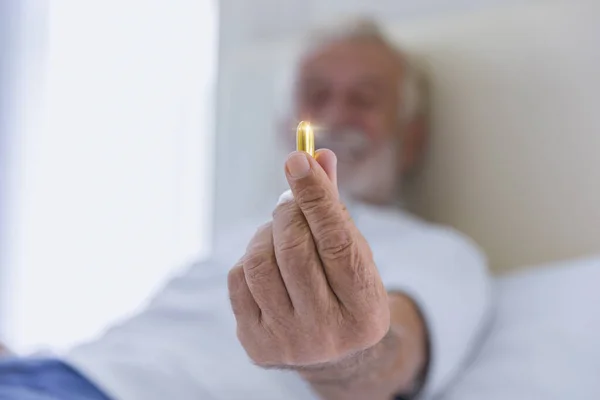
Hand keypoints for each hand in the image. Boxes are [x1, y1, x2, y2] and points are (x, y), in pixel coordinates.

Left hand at [228, 149, 389, 369]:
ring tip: (279, 233)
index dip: (316, 197)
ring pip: (260, 264)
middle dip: (288, 212)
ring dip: (266, 234)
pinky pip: (239, 281)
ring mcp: (289, 342)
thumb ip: (335, 208)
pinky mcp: (257, 345)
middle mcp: (328, 332)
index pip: (337, 241)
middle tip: (289, 201)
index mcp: (365, 308)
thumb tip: (317, 155)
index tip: (298, 158)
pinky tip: (268, 262)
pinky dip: (250, 258)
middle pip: (294, 251)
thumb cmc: (345, 289)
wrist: (334, 355)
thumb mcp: (354, 253)